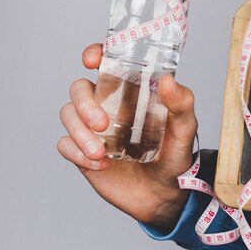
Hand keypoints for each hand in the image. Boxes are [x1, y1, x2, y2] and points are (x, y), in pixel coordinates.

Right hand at [57, 44, 197, 227]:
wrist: (165, 196)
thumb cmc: (176, 156)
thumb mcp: (185, 129)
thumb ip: (182, 104)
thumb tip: (168, 81)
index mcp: (132, 91)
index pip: (107, 63)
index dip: (95, 54)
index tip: (92, 59)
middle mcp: (109, 105)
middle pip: (79, 88)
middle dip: (84, 103)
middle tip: (102, 123)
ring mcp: (93, 128)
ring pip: (67, 114)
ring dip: (79, 131)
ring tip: (100, 152)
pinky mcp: (83, 152)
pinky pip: (65, 144)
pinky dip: (76, 152)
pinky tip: (100, 164)